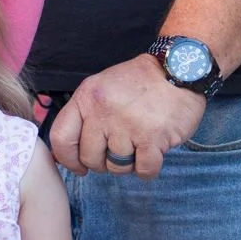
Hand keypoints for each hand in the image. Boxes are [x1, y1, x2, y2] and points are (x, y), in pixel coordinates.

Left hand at [51, 54, 204, 177]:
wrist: (179, 68)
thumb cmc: (140, 82)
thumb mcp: (102, 87)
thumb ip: (83, 115)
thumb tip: (64, 153)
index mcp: (87, 97)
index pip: (60, 138)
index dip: (67, 159)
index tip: (78, 166)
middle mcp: (103, 112)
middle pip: (90, 158)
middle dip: (103, 162)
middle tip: (118, 151)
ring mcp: (128, 126)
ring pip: (117, 167)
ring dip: (128, 163)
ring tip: (138, 143)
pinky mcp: (153, 138)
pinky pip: (144, 171)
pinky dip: (148, 168)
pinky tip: (153, 153)